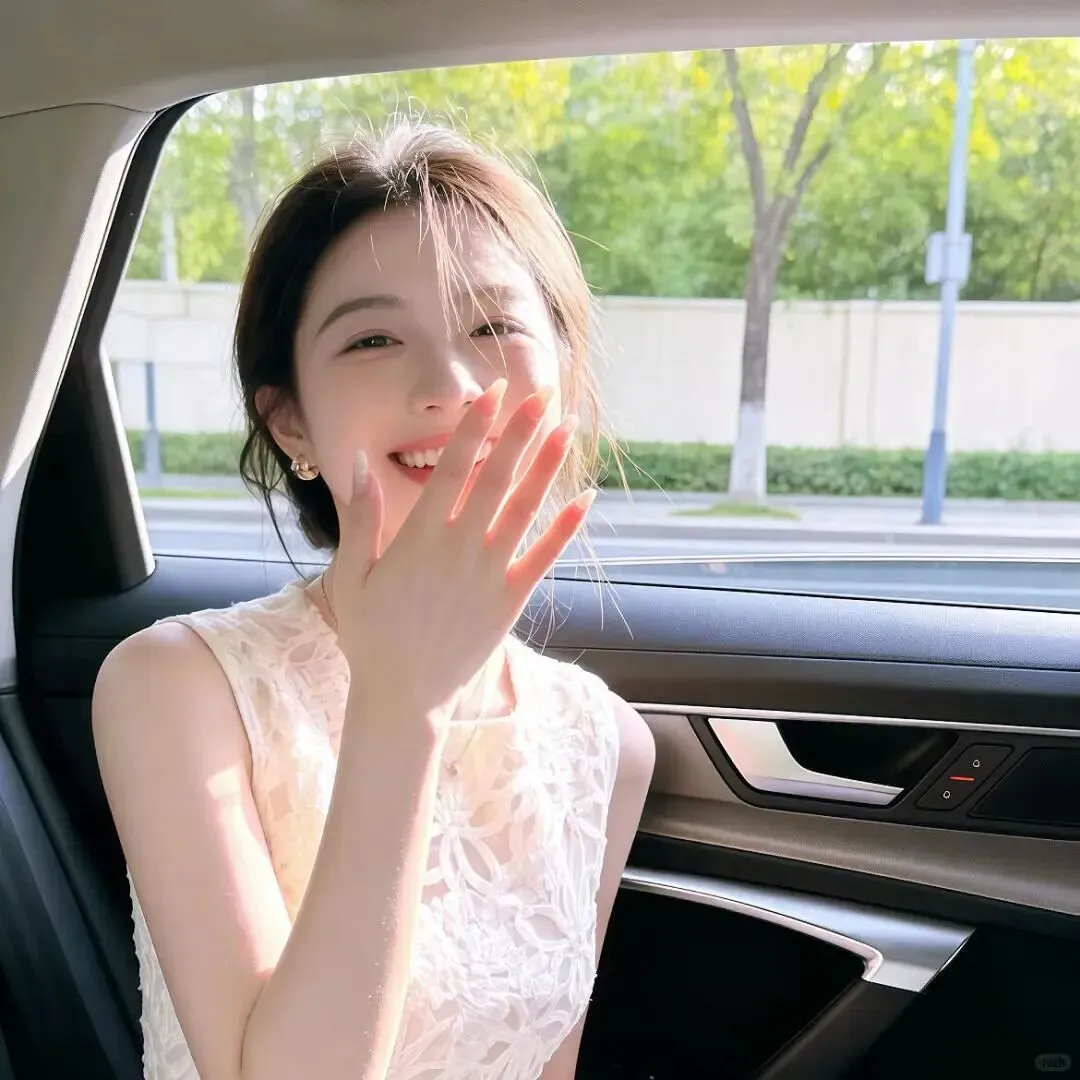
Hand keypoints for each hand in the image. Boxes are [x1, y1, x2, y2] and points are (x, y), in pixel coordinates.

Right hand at [329, 380, 593, 727]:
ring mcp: (488, 576)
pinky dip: (565, 529)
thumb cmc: (370, 633)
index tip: (494, 391)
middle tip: (543, 392)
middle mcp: (458, 549)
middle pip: (496, 478)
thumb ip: (360, 516)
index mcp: (418, 537)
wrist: (403, 696)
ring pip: (524, 510)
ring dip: (547, 467)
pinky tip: (585, 500)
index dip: (476, 426)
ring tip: (568, 428)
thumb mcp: (351, 573)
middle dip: (521, 432)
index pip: (452, 467)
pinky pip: (543, 559)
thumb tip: (361, 461)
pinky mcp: (509, 602)